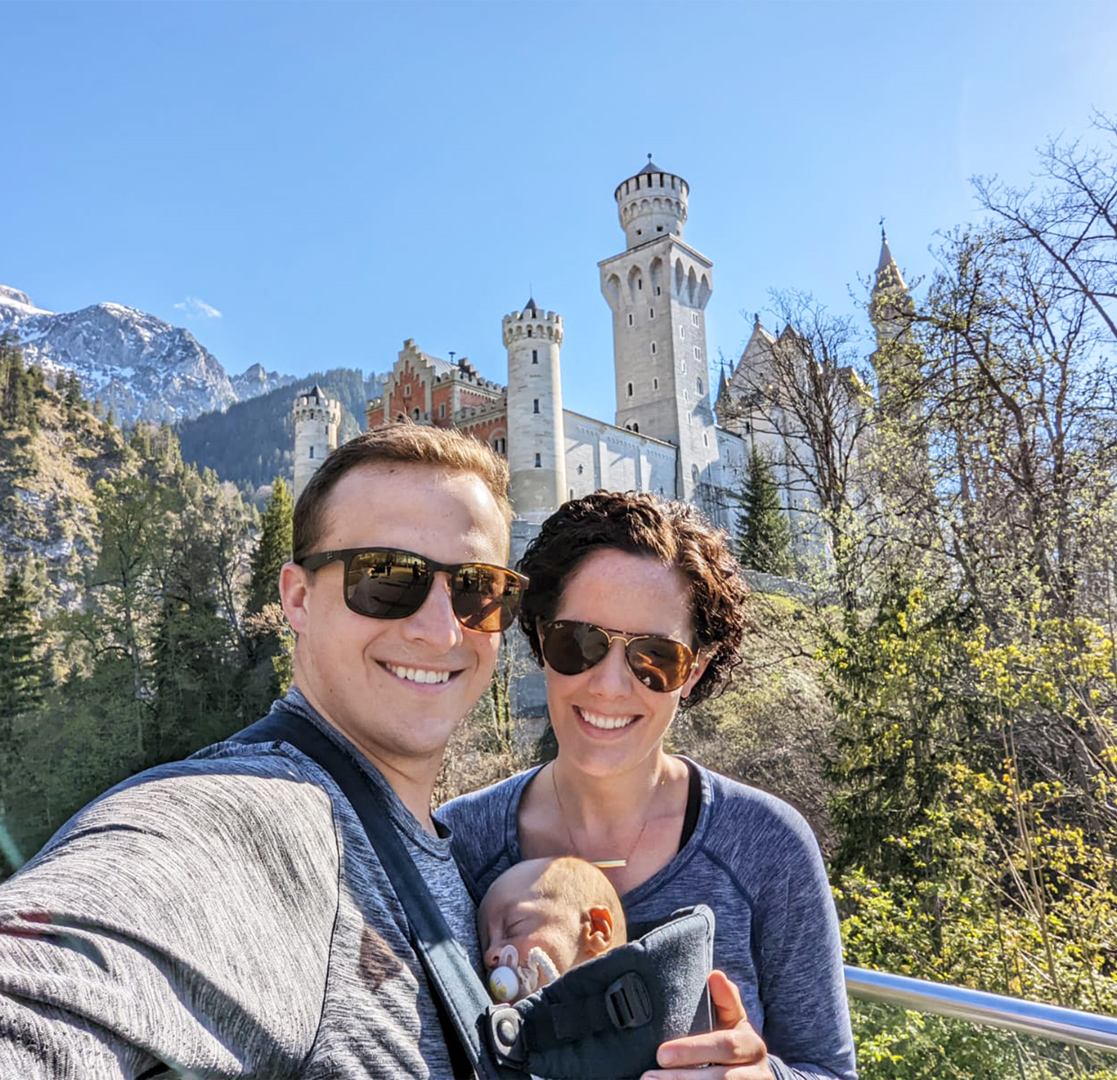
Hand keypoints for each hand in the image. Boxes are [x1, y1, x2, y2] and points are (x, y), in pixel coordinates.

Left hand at [642, 970, 773, 1079]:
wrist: (755, 1078)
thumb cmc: (735, 1045)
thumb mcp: (734, 1022)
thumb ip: (725, 1001)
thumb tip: (715, 975)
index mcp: (752, 1045)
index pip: (725, 1046)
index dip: (693, 1050)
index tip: (661, 1054)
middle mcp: (757, 1073)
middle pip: (721, 1079)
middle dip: (683, 1078)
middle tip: (648, 1077)